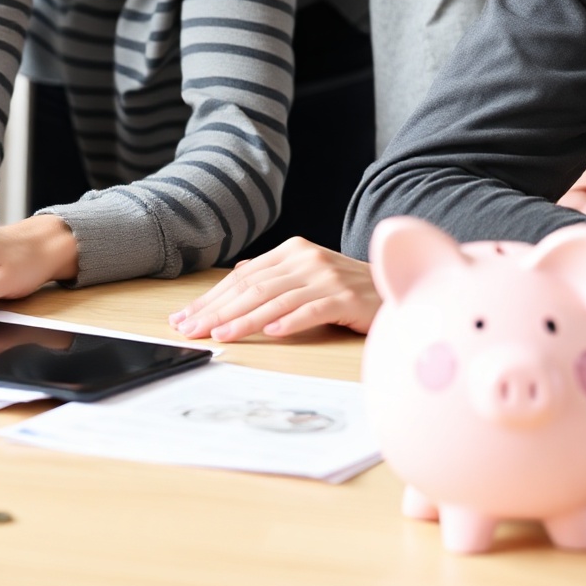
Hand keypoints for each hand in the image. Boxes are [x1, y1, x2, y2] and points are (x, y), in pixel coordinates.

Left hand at [169, 238, 380, 340]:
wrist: (400, 290)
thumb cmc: (348, 290)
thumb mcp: (308, 277)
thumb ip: (275, 276)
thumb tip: (237, 277)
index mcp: (292, 251)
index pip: (242, 277)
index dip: (211, 298)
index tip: (185, 317)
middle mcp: (306, 258)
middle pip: (253, 287)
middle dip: (216, 310)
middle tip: (190, 330)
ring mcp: (327, 276)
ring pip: (276, 299)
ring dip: (244, 319)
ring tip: (220, 334)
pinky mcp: (347, 297)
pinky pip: (314, 309)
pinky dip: (291, 321)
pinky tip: (273, 332)